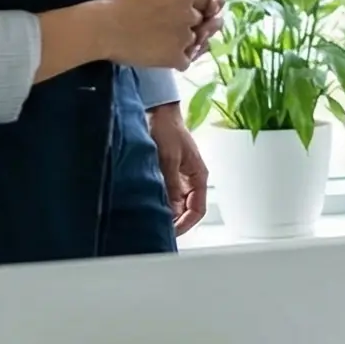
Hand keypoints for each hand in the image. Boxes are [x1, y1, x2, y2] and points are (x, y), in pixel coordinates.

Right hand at [101, 0, 208, 70]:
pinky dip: (176, 61)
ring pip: (194, 42)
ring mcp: (185, 37)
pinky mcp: (176, 57)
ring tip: (161, 44)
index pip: (205, 1)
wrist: (104, 27)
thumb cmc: (119, 3)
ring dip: (182, 43)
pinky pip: (185, 61)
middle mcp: (190, 13)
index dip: (193, 7)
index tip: (181, 13)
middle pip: (199, 21)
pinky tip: (162, 57)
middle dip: (187, 25)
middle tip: (166, 30)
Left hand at [146, 102, 209, 235]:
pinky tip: (146, 204)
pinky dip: (157, 201)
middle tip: (155, 228)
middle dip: (173, 220)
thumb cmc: (168, 129)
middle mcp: (190, 180)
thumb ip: (171, 186)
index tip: (169, 232)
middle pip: (185, 210)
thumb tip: (169, 210)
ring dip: (164, 211)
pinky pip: (164, 194)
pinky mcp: (166, 174)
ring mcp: (178, 177)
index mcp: (199, 177)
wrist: (156, 111)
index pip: (198, 210)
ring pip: (174, 204)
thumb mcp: (169, 160)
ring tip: (149, 217)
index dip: (185, 224)